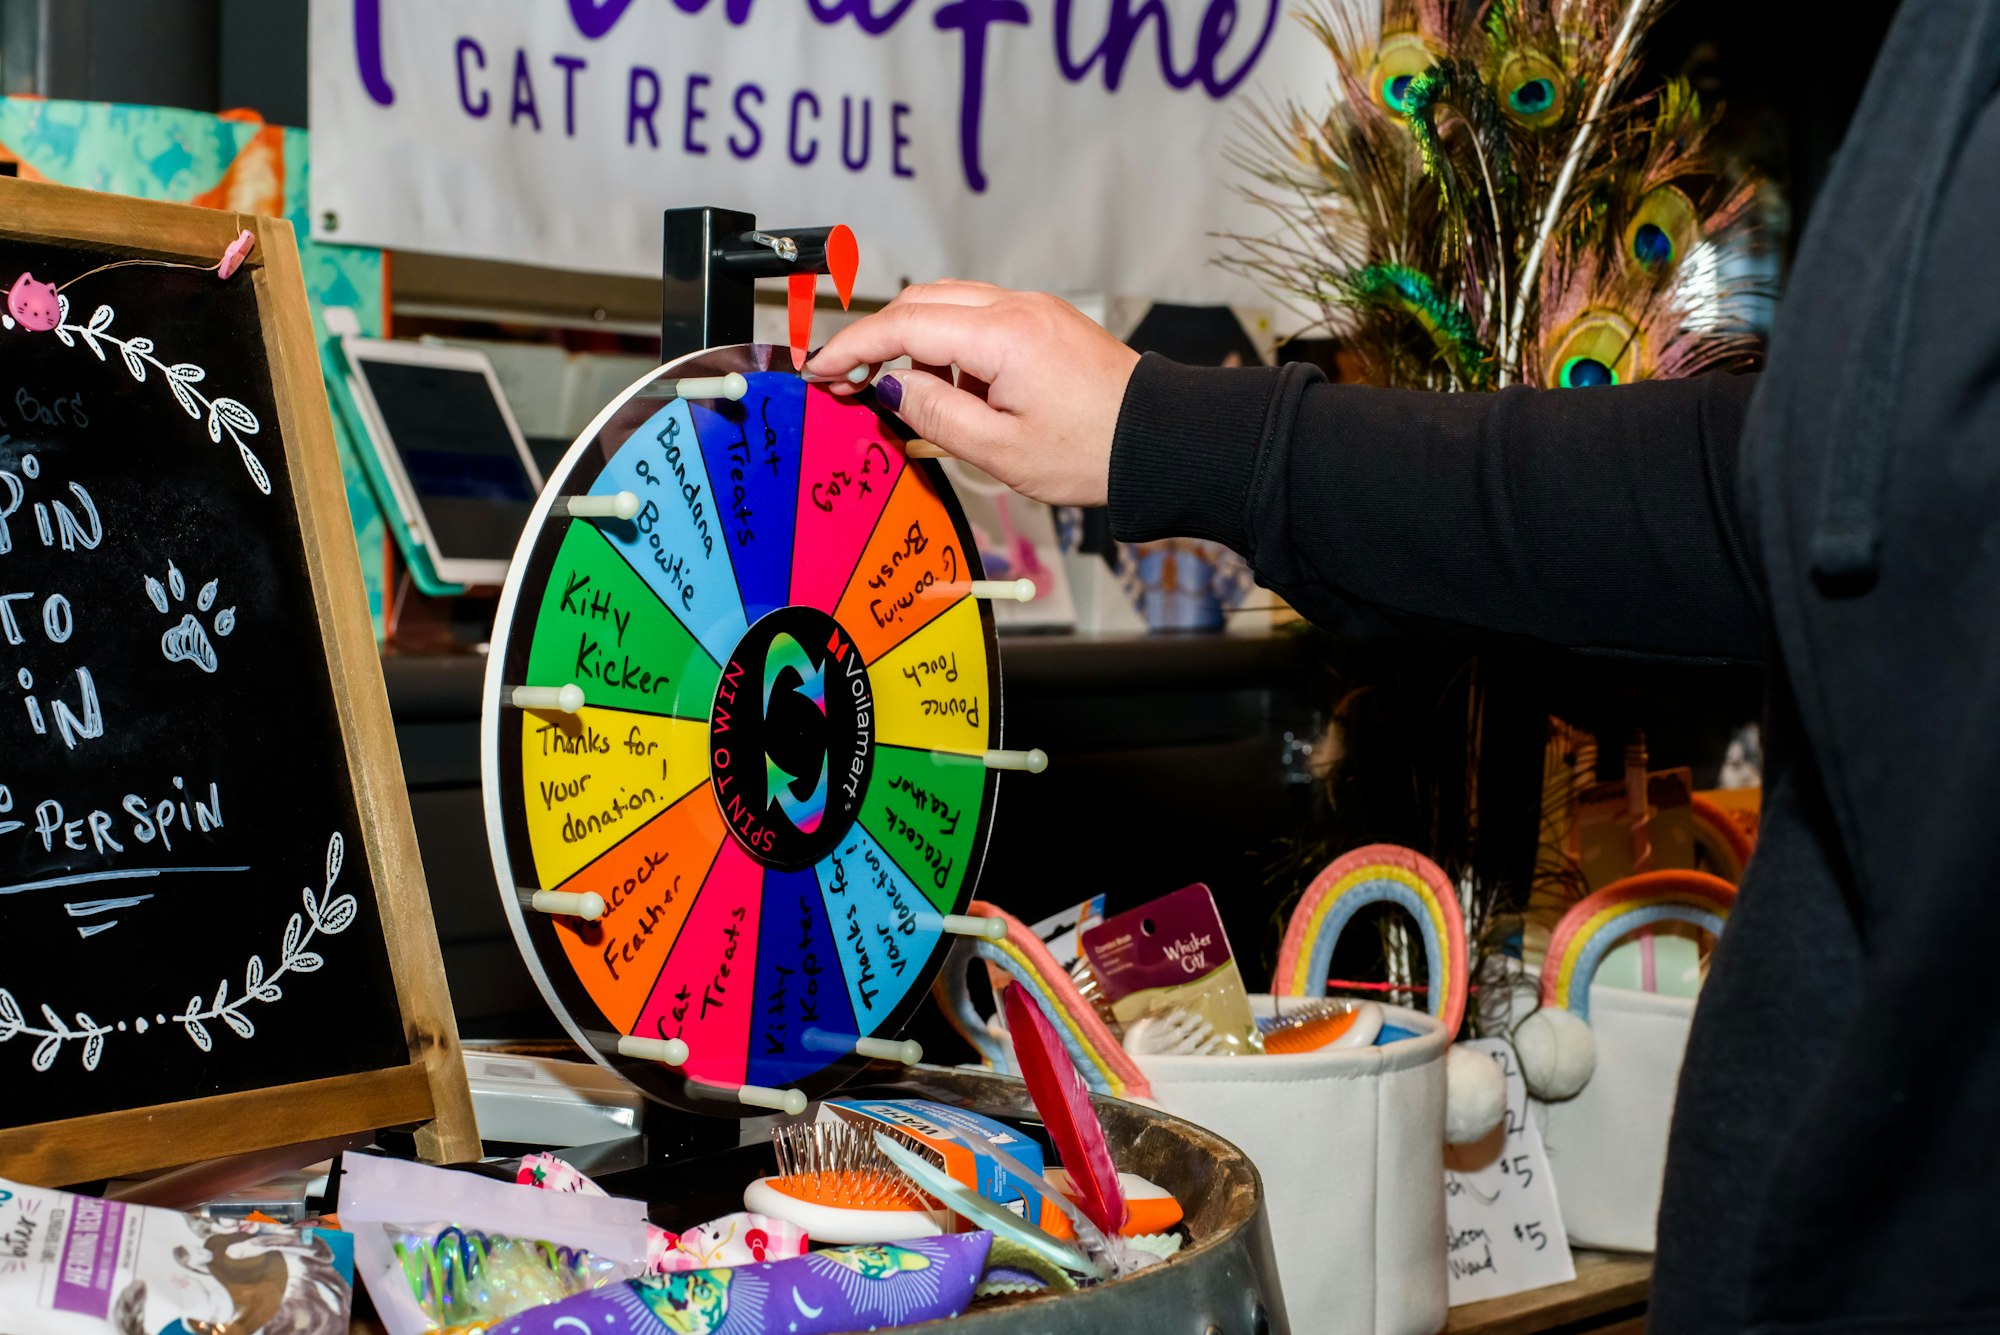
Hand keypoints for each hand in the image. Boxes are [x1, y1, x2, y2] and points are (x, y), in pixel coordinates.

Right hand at [805, 282, 1139, 506]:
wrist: (1161, 440)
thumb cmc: (1093, 451)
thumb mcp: (1001, 450)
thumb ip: (934, 414)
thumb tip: (888, 387)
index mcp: (1001, 335)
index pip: (903, 325)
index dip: (852, 347)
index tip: (820, 370)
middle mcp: (1016, 308)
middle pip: (921, 302)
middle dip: (877, 338)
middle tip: (847, 380)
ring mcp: (1033, 309)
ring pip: (949, 304)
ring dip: (915, 340)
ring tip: (904, 395)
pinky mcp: (1045, 321)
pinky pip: (980, 317)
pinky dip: (950, 343)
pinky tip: (952, 388)